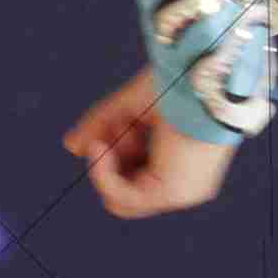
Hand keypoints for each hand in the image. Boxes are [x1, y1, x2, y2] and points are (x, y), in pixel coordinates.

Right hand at [62, 69, 233, 218]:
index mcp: (181, 163)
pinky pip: (121, 199)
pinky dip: (103, 175)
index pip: (135, 174)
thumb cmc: (183, 83)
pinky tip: (100, 148)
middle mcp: (183, 183)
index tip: (115, 123)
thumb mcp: (131, 106)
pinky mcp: (170, 193)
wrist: (206, 77)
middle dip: (109, 159)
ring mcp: (178, 192)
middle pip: (126, 188)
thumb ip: (102, 126)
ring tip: (110, 135)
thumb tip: (71, 147)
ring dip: (105, 165)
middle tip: (112, 129)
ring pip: (121, 200)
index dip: (116, 152)